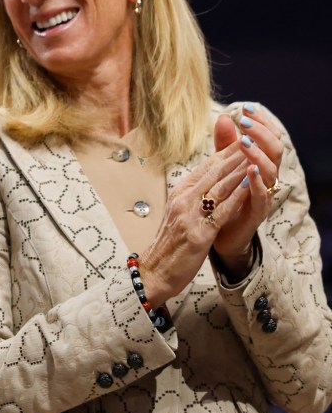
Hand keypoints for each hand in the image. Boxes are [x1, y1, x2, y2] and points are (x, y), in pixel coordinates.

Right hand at [139, 141, 251, 302]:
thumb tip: (208, 182)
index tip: (241, 140)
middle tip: (253, 140)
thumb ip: (192, 196)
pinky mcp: (199, 234)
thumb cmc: (168, 245)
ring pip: (219, 188)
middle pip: (214, 173)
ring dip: (240, 171)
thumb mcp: (178, 214)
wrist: (155, 272)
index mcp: (178, 194)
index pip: (205, 168)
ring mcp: (189, 217)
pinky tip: (249, 187)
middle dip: (235, 156)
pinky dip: (237, 198)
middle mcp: (182, 201)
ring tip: (257, 157)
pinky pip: (222, 212)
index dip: (224, 153)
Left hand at [210, 105, 282, 273]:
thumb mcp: (222, 167)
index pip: (270, 137)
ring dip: (258, 154)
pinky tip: (249, 170)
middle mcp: (268, 177)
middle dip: (261, 132)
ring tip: (244, 142)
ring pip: (271, 171)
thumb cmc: (223, 196)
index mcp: (262, 164)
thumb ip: (224, 145)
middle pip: (275, 150)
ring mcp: (264, 195)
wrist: (218, 232)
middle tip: (245, 119)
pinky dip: (256, 182)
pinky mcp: (256, 213)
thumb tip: (224, 118)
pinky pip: (261, 196)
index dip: (262, 122)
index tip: (247, 107)